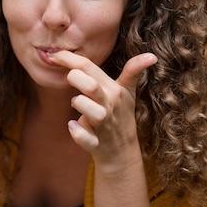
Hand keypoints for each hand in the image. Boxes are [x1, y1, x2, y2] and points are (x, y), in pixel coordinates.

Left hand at [47, 51, 156, 170]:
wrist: (122, 152)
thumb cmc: (120, 115)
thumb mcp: (128, 92)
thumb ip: (133, 71)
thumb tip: (152, 55)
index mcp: (115, 89)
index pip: (89, 67)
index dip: (68, 58)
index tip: (54, 54)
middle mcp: (109, 105)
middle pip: (90, 85)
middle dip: (74, 77)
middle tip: (69, 79)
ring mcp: (103, 125)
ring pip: (89, 110)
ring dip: (78, 103)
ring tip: (76, 102)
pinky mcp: (95, 143)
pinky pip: (83, 136)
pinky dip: (76, 131)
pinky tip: (72, 125)